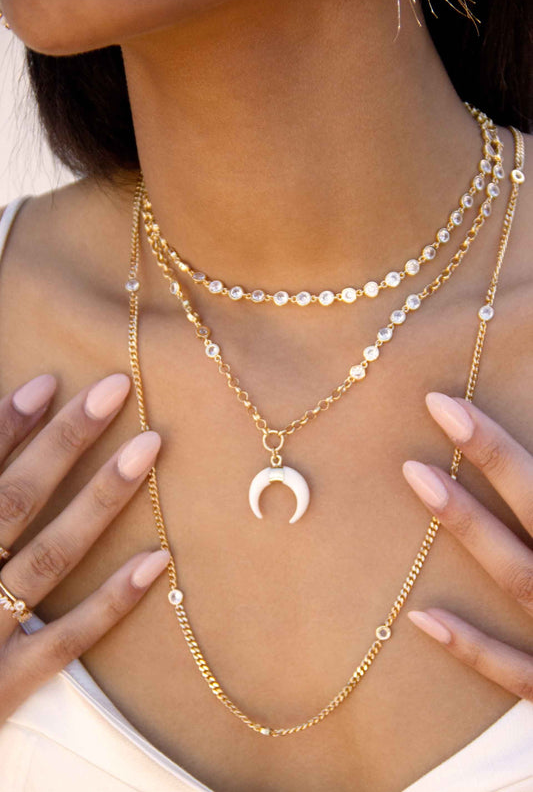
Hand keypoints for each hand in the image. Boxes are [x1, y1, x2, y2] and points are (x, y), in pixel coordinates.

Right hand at [0, 372, 167, 723]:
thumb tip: (4, 451)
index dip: (6, 425)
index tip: (49, 382)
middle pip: (14, 502)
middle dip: (65, 441)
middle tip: (116, 389)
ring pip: (48, 559)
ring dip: (100, 500)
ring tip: (149, 447)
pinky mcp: (5, 687)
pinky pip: (65, 641)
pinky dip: (110, 601)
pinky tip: (157, 560)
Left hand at [402, 392, 532, 702]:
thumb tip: (532, 480)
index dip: (505, 448)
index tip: (456, 405)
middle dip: (495, 459)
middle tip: (440, 407)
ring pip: (523, 579)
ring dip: (471, 528)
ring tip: (417, 473)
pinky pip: (522, 675)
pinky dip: (475, 650)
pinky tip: (423, 617)